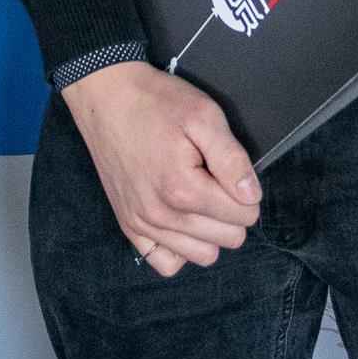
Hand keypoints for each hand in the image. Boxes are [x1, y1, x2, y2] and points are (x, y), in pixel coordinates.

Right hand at [63, 60, 260, 279]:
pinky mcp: (129, 226)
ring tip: (200, 197)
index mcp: (184, 189)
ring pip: (203, 255)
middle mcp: (162, 215)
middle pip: (229, 238)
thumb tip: (251, 196)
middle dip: (231, 210)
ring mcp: (143, 224)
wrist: (106, 95)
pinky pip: (166, 263)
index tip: (228, 168)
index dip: (245, 189)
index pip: (245, 214)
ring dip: (210, 231)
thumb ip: (232, 159)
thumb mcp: (204, 115)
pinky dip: (180, 248)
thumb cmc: (155, 102)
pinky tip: (181, 220)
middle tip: (214, 178)